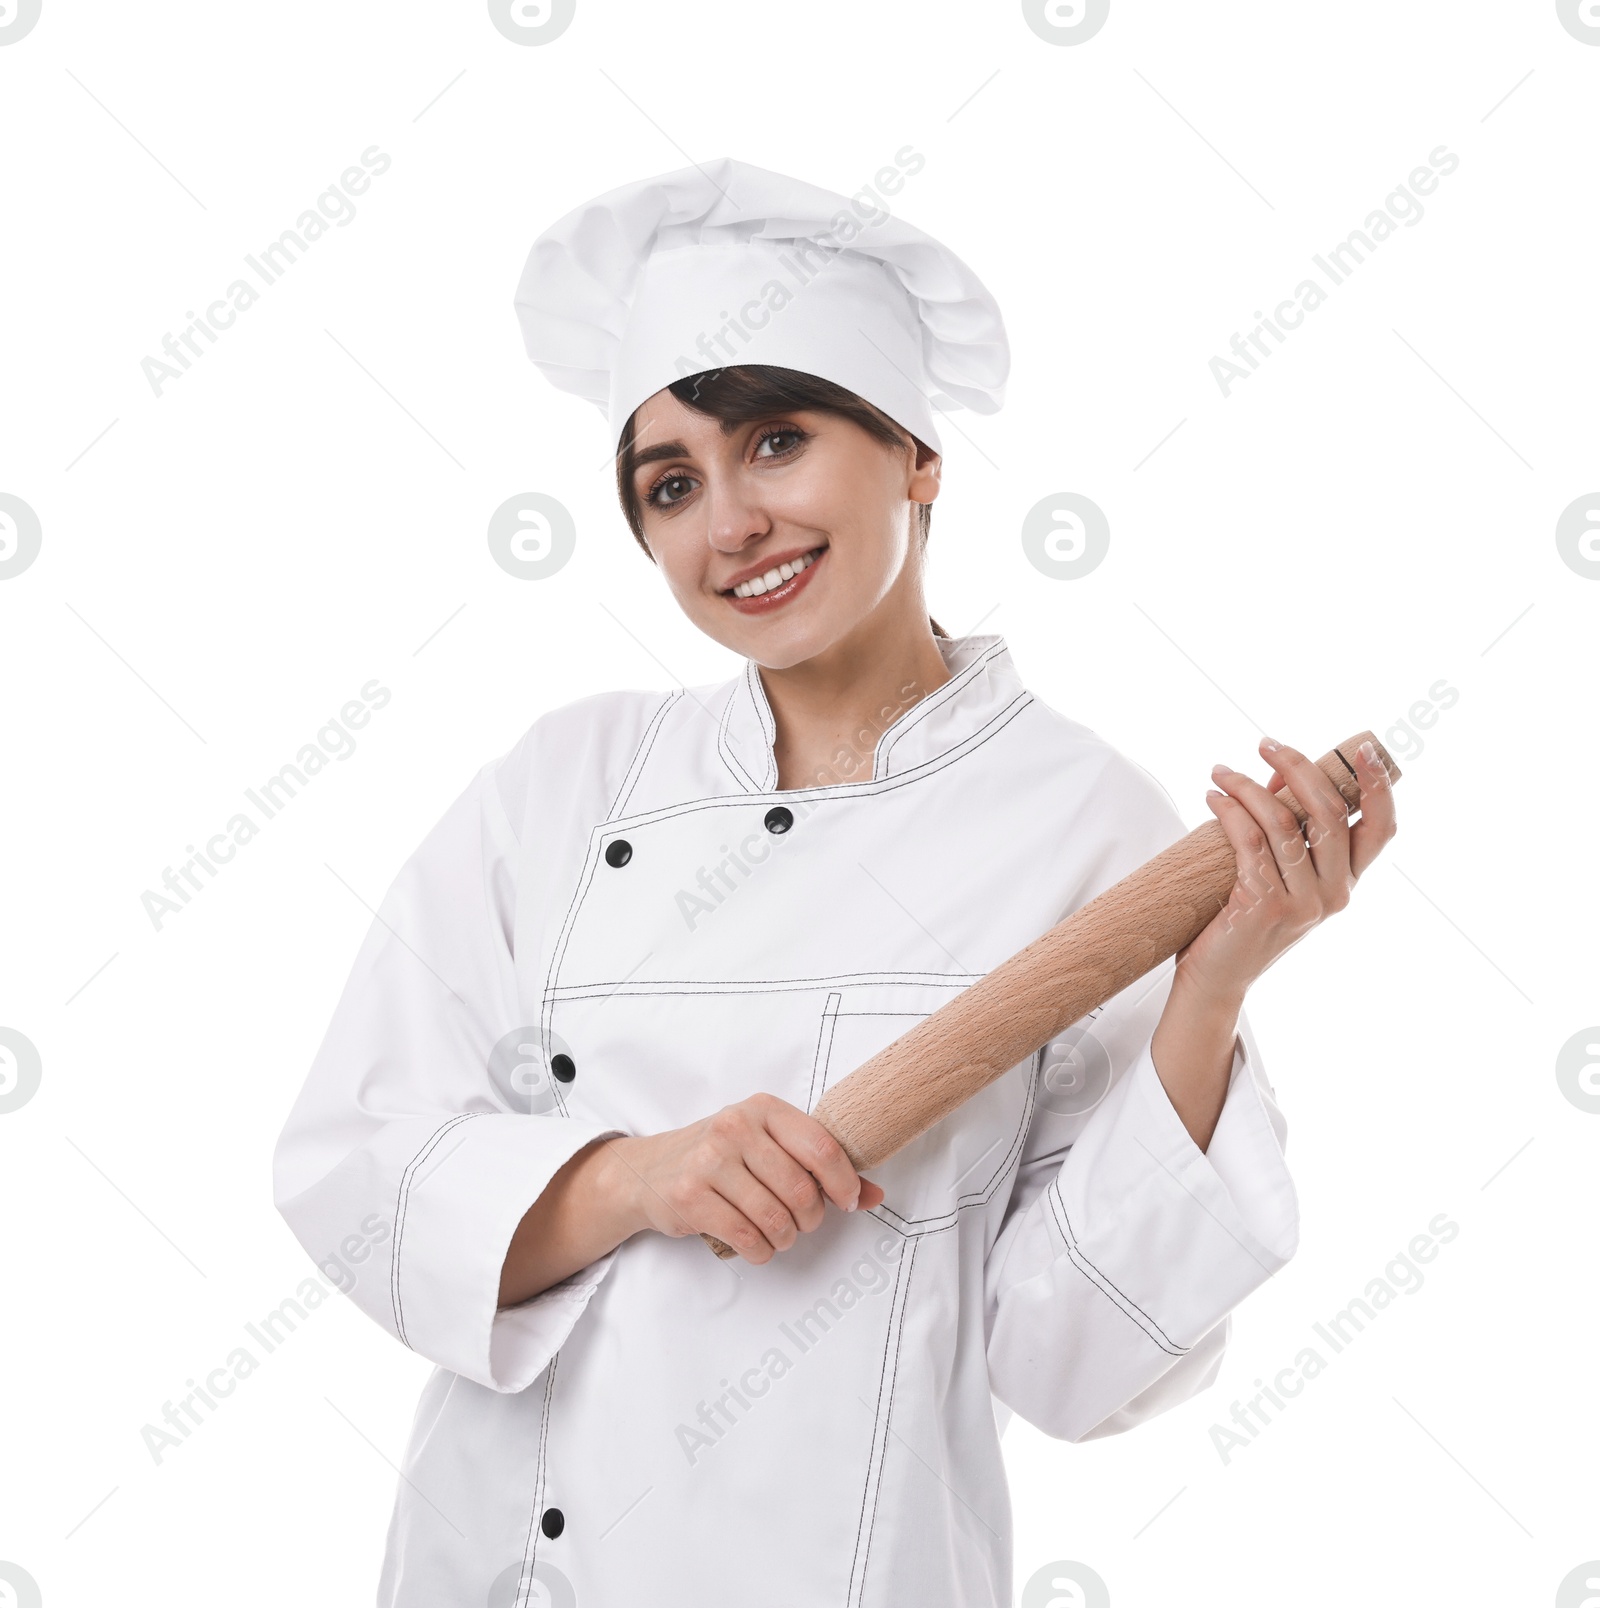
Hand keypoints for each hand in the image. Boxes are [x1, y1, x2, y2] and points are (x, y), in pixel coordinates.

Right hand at [604, 1093, 885, 1264]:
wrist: (647, 1171)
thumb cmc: (720, 1157)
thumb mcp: (768, 1146)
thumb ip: (820, 1166)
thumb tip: (875, 1194)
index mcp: (763, 1109)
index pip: (821, 1145)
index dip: (844, 1182)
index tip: (848, 1201)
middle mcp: (736, 1127)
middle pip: (800, 1188)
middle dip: (811, 1217)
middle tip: (804, 1222)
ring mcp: (709, 1160)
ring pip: (775, 1217)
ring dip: (785, 1237)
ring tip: (778, 1233)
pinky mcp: (689, 1196)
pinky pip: (745, 1236)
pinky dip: (760, 1250)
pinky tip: (756, 1243)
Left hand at [1173, 735, 1396, 1006]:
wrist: (1216, 979)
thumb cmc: (1243, 923)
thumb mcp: (1280, 877)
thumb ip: (1290, 835)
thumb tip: (1278, 776)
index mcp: (1346, 883)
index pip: (1381, 830)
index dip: (1378, 787)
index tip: (1364, 750)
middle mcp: (1334, 894)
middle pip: (1329, 813)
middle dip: (1297, 767)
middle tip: (1265, 744)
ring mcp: (1303, 903)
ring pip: (1282, 822)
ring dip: (1247, 787)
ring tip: (1221, 772)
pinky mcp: (1265, 905)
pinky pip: (1248, 841)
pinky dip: (1229, 811)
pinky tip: (1213, 798)